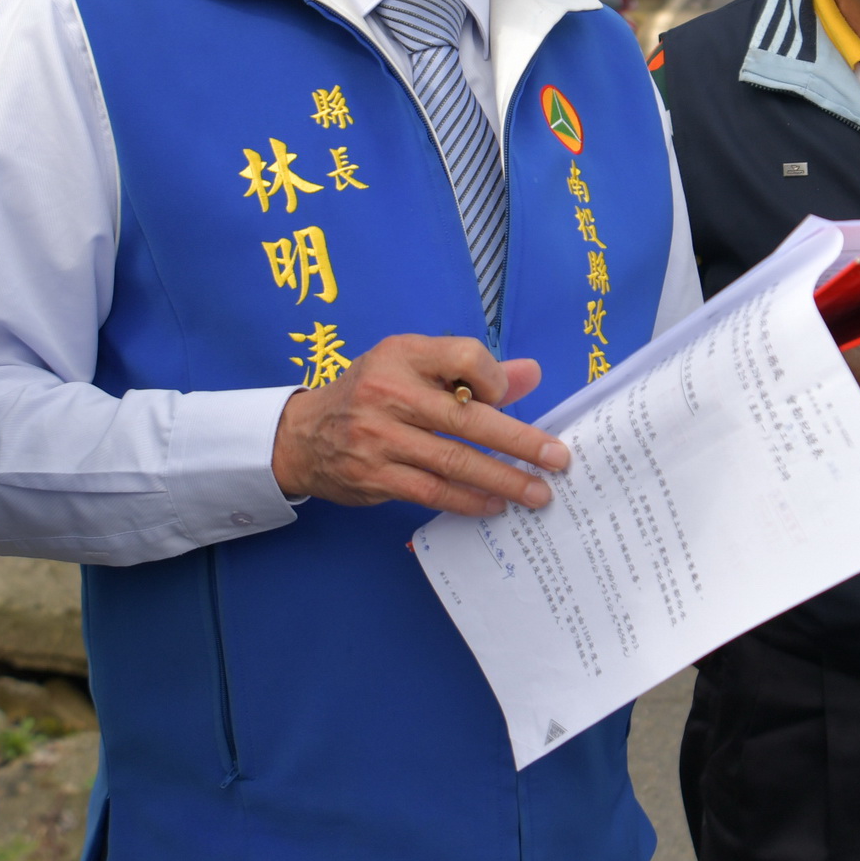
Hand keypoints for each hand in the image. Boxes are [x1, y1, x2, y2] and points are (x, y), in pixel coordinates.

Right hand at [271, 335, 569, 516]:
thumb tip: (532, 374)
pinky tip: (495, 505)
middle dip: (520, 441)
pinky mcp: (373, 476)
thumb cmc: (369, 395)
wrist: (301, 436)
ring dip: (502, 479)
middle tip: (558, 459)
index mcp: (403, 355)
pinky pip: (431, 491)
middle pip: (467, 417)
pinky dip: (468, 500)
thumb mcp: (411, 367)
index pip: (463, 356)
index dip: (494, 378)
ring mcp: (379, 437)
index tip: (505, 397)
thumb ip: (472, 371)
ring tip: (538, 493)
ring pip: (453, 460)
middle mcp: (389, 393)